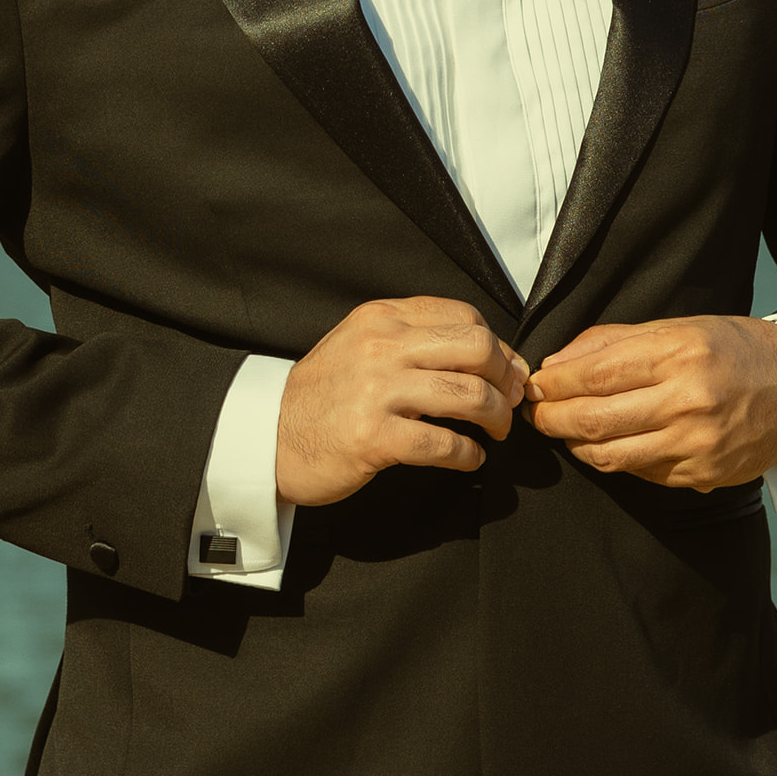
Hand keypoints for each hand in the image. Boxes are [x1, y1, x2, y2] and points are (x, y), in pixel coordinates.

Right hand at [276, 297, 528, 505]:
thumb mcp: (359, 345)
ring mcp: (376, 392)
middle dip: (505, 378)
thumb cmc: (322, 396)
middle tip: (509, 401)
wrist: (267, 438)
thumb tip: (486, 355)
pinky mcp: (373, 437)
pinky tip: (469, 459)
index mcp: (381, 318)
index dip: (498, 346)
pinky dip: (468, 455)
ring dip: (495, 418)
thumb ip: (412, 340)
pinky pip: (444, 444)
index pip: (463, 316)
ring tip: (494, 432)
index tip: (507, 371)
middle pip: (476, 348)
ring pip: (468, 395)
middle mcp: (381, 347)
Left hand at [525, 316, 776, 490]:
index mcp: (679, 354)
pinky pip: (640, 473)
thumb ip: (613, 343)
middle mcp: (688, 401)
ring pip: (611, 455)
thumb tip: (555, 365)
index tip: (535, 385)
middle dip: (552, 419)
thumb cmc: (733, 349)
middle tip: (536, 414)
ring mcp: (696, 444)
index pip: (596, 375)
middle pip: (594, 420)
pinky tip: (606, 444)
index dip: (554, 385)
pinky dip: (615, 459)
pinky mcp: (703, 475)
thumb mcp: (677, 328)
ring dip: (576, 444)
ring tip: (564, 430)